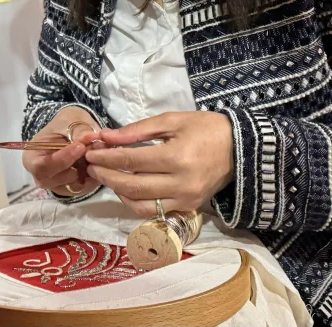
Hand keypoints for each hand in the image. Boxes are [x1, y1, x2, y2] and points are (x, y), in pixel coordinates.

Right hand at [22, 107, 102, 197]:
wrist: (71, 130)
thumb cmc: (64, 124)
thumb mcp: (69, 119)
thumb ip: (77, 129)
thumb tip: (90, 137)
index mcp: (32, 158)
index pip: (43, 166)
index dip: (62, 159)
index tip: (80, 147)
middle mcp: (41, 176)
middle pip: (58, 179)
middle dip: (78, 165)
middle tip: (94, 149)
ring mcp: (56, 185)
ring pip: (74, 185)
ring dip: (88, 170)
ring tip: (96, 153)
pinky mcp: (71, 189)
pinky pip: (85, 188)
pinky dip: (93, 176)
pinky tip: (96, 161)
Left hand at [85, 111, 233, 217]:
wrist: (241, 148)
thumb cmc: (207, 128)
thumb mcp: (172, 120)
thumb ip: (137, 130)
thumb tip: (106, 137)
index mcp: (177, 157)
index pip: (130, 162)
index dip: (106, 157)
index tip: (90, 151)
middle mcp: (180, 184)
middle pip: (131, 186)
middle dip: (106, 175)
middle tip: (90, 165)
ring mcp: (185, 200)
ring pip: (140, 205)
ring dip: (118, 192)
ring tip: (105, 176)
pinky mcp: (188, 208)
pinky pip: (154, 211)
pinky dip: (135, 202)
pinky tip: (126, 188)